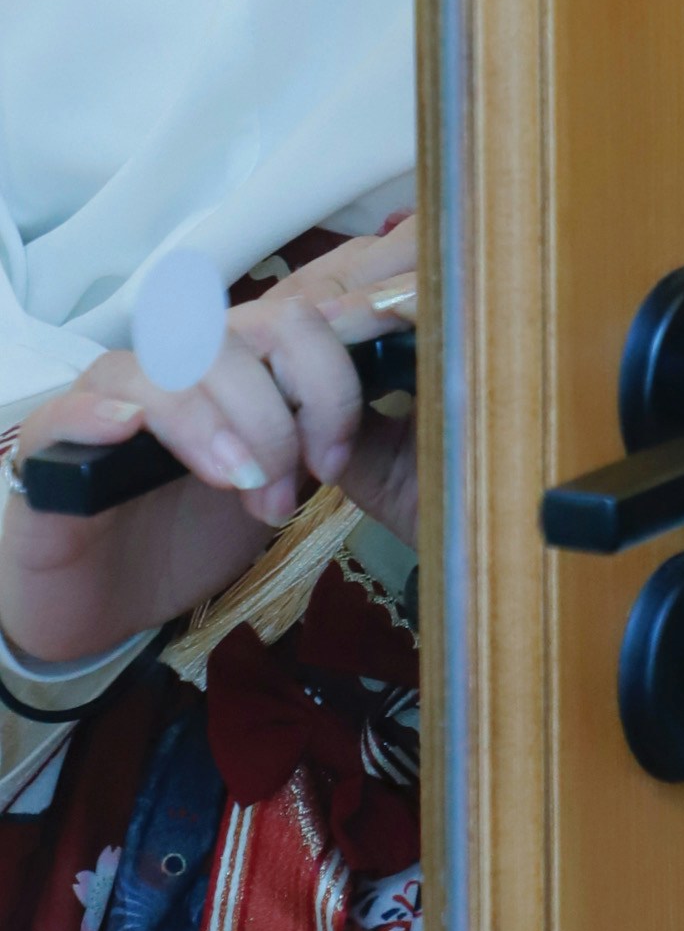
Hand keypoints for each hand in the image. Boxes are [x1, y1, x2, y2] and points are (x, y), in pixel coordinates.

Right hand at [0, 219, 419, 670]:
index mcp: (229, 374)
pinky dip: (101, 413)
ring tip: (242, 485)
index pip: (288, 324)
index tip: (336, 453)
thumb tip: (388, 409)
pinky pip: (68, 411)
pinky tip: (128, 429)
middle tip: (290, 484)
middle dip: (276, 408)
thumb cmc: (189, 539)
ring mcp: (105, 404)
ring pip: (158, 367)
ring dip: (212, 422)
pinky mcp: (49, 451)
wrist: (102, 607)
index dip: (327, 376)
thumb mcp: (274, 489)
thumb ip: (316, 444)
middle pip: (229, 335)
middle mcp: (168, 372)